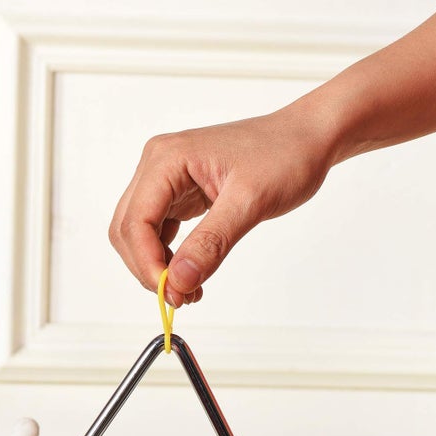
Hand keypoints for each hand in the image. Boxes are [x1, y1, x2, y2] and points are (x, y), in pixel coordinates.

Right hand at [108, 100, 338, 306]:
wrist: (307, 138)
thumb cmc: (285, 155)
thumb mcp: (250, 202)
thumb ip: (211, 243)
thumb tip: (178, 281)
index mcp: (167, 159)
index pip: (135, 221)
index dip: (146, 262)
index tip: (170, 292)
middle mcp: (159, 166)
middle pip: (128, 229)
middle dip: (148, 268)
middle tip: (180, 296)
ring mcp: (168, 179)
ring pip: (140, 234)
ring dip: (157, 266)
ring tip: (189, 289)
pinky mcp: (180, 193)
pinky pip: (160, 231)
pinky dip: (170, 257)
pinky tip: (191, 274)